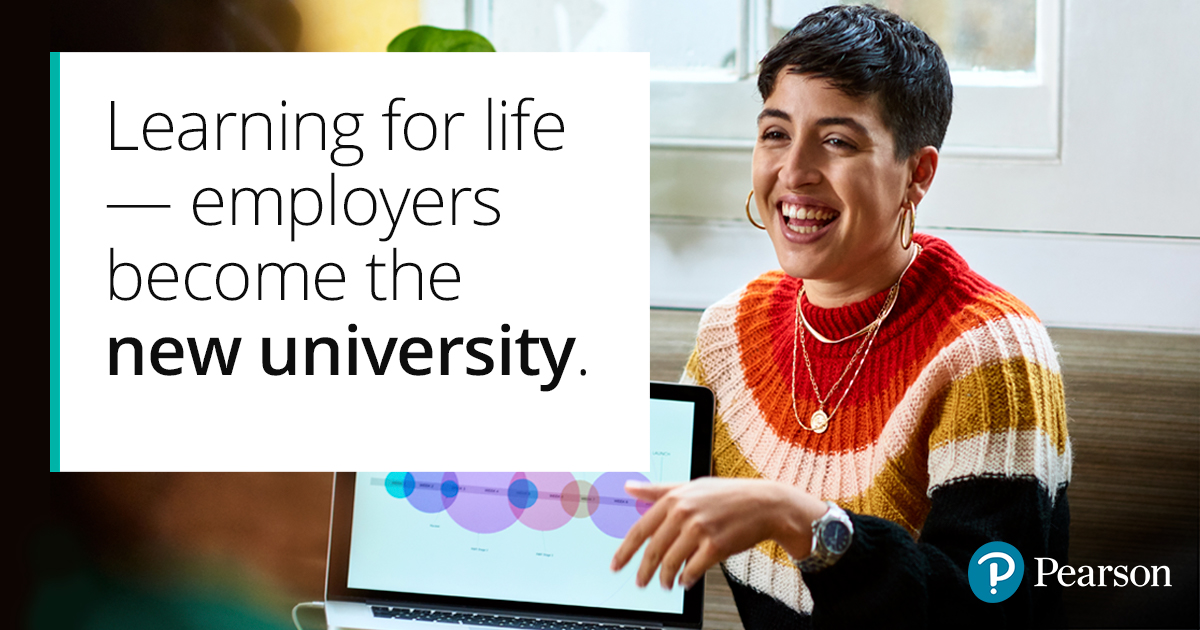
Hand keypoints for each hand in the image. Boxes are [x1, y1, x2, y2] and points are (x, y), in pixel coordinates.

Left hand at [609, 477, 825, 590]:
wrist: (765, 504)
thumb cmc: (727, 494)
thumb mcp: (691, 485)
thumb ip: (658, 490)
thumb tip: (628, 488)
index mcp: (674, 498)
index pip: (640, 529)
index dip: (625, 551)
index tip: (616, 565)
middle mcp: (683, 513)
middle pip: (653, 550)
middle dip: (644, 571)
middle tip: (640, 582)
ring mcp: (699, 530)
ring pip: (671, 563)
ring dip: (665, 579)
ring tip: (665, 585)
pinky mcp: (716, 546)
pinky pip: (692, 570)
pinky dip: (686, 579)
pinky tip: (685, 582)